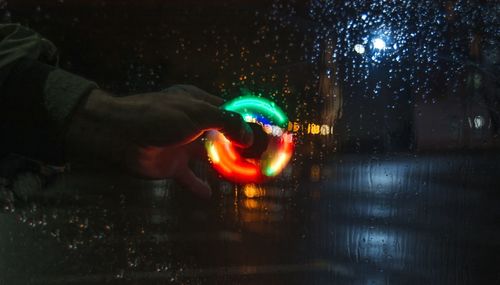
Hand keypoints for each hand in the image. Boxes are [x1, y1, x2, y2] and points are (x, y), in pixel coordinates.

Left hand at [66, 85, 253, 197]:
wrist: (119, 134)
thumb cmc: (158, 116)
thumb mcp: (197, 114)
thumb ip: (225, 123)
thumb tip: (249, 137)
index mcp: (197, 102)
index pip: (227, 109)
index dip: (244, 120)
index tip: (262, 130)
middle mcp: (191, 123)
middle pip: (220, 134)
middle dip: (237, 144)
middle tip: (256, 156)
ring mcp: (181, 144)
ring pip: (207, 157)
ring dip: (222, 165)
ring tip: (241, 175)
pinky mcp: (171, 165)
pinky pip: (189, 177)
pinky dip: (198, 185)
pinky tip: (208, 194)